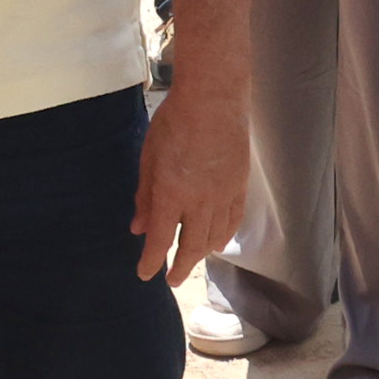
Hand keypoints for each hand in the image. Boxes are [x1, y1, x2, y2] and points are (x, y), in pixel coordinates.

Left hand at [131, 71, 251, 282]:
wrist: (214, 98)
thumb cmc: (174, 121)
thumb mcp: (149, 157)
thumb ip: (145, 196)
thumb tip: (138, 227)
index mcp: (171, 193)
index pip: (161, 240)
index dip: (151, 261)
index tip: (145, 274)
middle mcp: (199, 201)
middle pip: (191, 246)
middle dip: (180, 267)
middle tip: (172, 279)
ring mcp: (223, 195)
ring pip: (214, 238)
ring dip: (202, 254)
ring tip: (192, 260)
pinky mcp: (239, 186)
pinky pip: (232, 221)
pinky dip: (223, 236)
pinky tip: (216, 242)